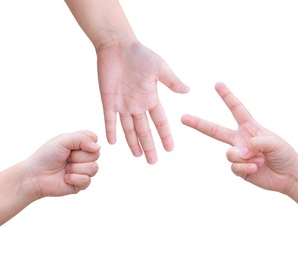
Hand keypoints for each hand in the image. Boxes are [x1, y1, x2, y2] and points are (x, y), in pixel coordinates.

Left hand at [24, 131, 99, 198]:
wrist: (35, 175)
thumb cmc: (46, 156)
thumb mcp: (63, 140)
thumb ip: (82, 138)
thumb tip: (98, 147)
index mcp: (81, 144)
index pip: (94, 139)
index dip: (84, 142)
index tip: (70, 145)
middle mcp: (84, 157)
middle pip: (96, 154)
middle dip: (78, 157)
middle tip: (66, 159)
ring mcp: (84, 171)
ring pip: (94, 168)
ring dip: (75, 168)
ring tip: (65, 169)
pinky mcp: (82, 184)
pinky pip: (87, 180)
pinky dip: (74, 178)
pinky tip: (65, 178)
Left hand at [97, 41, 188, 163]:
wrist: (118, 46)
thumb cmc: (140, 54)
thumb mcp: (160, 68)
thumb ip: (172, 81)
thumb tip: (188, 91)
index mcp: (150, 98)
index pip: (160, 121)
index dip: (165, 135)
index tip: (170, 149)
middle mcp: (137, 105)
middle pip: (144, 130)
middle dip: (149, 146)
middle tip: (153, 162)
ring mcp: (122, 104)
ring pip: (128, 128)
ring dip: (132, 142)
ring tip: (137, 156)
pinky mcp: (108, 100)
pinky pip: (109, 119)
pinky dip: (111, 130)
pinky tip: (113, 142)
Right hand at [181, 82, 297, 193]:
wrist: (289, 176)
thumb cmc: (284, 154)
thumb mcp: (274, 142)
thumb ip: (255, 143)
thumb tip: (239, 152)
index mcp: (249, 128)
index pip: (236, 109)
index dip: (227, 97)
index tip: (217, 84)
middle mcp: (240, 140)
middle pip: (214, 131)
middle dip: (198, 123)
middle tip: (183, 118)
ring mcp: (238, 155)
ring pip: (229, 154)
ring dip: (244, 158)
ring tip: (259, 160)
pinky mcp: (238, 169)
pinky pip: (234, 167)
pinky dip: (245, 168)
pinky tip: (255, 169)